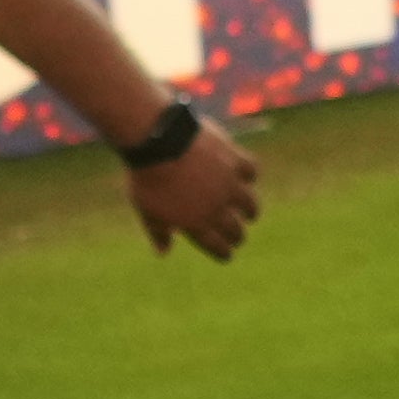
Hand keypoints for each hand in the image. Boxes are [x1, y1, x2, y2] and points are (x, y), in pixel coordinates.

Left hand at [127, 114, 259, 261]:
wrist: (159, 144)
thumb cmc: (148, 178)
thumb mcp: (147, 210)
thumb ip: (158, 232)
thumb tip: (164, 253)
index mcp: (195, 223)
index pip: (216, 246)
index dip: (223, 253)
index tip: (227, 255)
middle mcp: (217, 207)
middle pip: (234, 229)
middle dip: (237, 236)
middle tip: (238, 237)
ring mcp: (228, 184)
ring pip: (249, 203)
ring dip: (251, 211)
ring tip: (251, 213)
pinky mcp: (234, 160)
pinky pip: (251, 171)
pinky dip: (251, 175)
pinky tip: (248, 177)